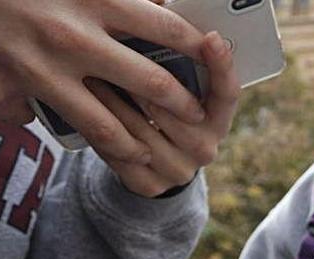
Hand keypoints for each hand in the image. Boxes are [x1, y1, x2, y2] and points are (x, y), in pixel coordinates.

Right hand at [0, 0, 210, 164]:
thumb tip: (158, 3)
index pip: (162, 24)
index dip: (194, 44)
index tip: (212, 54)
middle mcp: (69, 35)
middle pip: (147, 81)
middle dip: (180, 105)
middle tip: (196, 118)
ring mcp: (38, 68)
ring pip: (105, 124)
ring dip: (134, 145)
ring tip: (149, 156)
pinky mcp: (7, 93)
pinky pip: (45, 121)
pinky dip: (60, 126)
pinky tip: (71, 135)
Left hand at [87, 32, 238, 196]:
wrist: (154, 165)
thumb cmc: (165, 113)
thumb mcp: (182, 91)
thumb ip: (182, 64)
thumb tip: (172, 14)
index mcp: (218, 121)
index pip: (227, 93)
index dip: (222, 66)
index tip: (212, 38)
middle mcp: (205, 149)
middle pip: (179, 110)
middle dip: (149, 79)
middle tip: (122, 50)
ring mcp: (179, 170)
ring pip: (143, 131)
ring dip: (115, 101)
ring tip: (92, 74)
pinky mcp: (150, 186)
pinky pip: (122, 154)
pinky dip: (103, 129)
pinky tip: (86, 109)